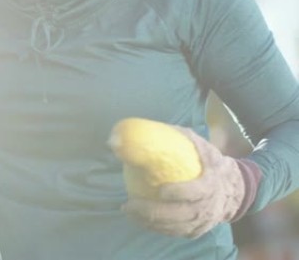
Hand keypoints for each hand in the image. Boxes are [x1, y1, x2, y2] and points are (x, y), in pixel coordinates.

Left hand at [122, 127, 244, 238]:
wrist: (235, 188)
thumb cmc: (210, 162)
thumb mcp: (200, 146)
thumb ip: (176, 137)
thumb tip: (142, 131)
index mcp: (211, 184)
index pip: (196, 192)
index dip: (179, 192)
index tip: (160, 189)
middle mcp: (208, 207)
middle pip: (180, 215)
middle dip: (153, 212)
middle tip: (130, 204)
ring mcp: (202, 222)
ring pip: (175, 227)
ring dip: (150, 222)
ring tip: (129, 211)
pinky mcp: (196, 231)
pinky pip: (175, 233)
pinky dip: (157, 228)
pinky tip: (140, 220)